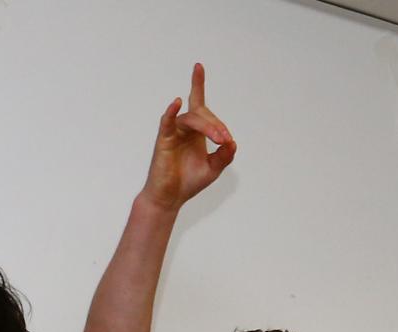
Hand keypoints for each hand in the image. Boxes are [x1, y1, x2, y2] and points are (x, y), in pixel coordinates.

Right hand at [142, 64, 235, 211]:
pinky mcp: (164, 139)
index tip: (198, 66)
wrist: (170, 197)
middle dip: (216, 125)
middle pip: (202, 114)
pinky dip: (172, 111)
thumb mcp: (213, 169)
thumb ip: (224, 156)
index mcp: (196, 132)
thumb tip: (233, 143)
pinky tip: (177, 103)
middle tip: (225, 140)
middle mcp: (184, 128)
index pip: (199, 104)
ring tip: (218, 139)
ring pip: (192, 119)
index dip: (197, 84)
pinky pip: (168, 121)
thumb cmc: (189, 181)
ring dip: (207, 127)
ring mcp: (174, 132)